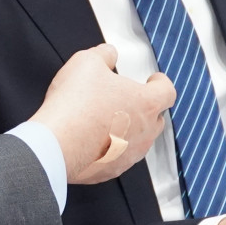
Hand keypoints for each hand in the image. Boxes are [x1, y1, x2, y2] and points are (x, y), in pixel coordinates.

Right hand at [30, 44, 175, 184]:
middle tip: (126, 100)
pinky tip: (92, 140)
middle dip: (145, 109)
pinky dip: (110, 149)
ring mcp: (129, 154)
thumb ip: (104, 55)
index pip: (167, 91)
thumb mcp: (87, 62)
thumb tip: (108, 54)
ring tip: (106, 121)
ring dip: (127, 130)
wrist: (57, 143)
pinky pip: (117, 158)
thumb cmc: (75, 104)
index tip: (155, 81)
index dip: (161, 84)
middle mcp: (144, 132)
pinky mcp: (111, 170)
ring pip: (138, 141)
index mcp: (146, 103)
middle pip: (156, 119)